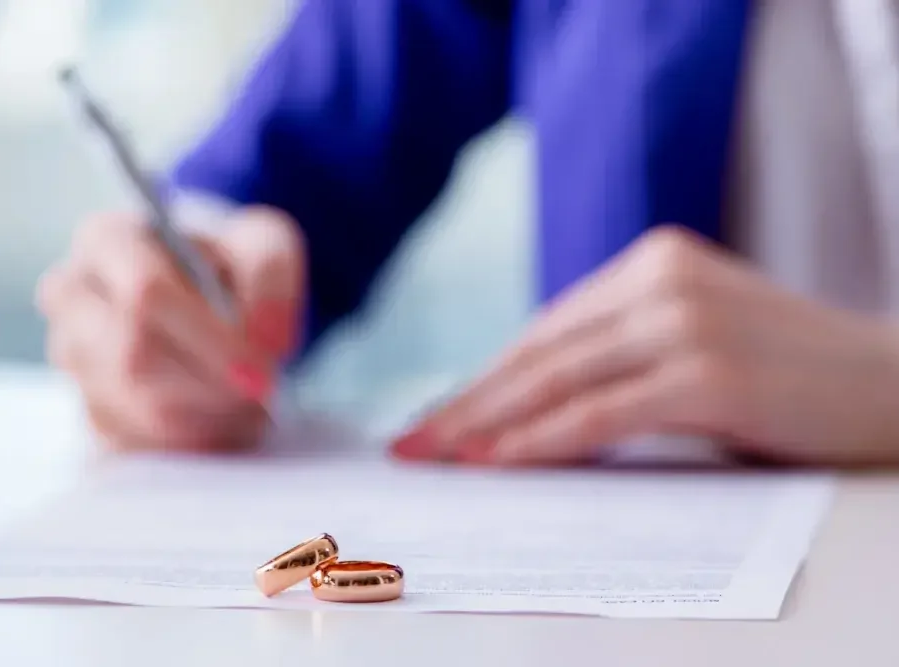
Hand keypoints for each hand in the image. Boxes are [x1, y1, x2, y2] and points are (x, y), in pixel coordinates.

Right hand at [37, 205, 305, 451]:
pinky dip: (191, 440)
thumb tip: (266, 339)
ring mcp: (70, 355)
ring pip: (136, 408)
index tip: (261, 371)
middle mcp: (72, 295)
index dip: (208, 340)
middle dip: (209, 386)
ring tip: (249, 404)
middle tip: (261, 393)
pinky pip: (137, 442)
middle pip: (132, 357)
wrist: (207, 291)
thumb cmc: (228, 262)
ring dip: (206, 416)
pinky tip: (221, 417)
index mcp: (107, 239)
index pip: (145, 294)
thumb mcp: (263, 242)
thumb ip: (271, 273)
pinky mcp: (85, 405)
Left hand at [391, 226, 898, 466]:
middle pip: (538, 351)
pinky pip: (598, 414)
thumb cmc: (789, 372)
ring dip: (487, 423)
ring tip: (438, 455)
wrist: (894, 382)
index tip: (440, 412)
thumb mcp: (695, 339)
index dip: (487, 376)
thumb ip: (623, 353)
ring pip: (557, 380)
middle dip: (468, 401)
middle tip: (413, 440)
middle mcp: (661, 278)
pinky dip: (541, 441)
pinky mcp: (706, 372)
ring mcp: (683, 320)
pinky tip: (498, 462)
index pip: (548, 329)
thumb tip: (530, 403)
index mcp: (653, 261)